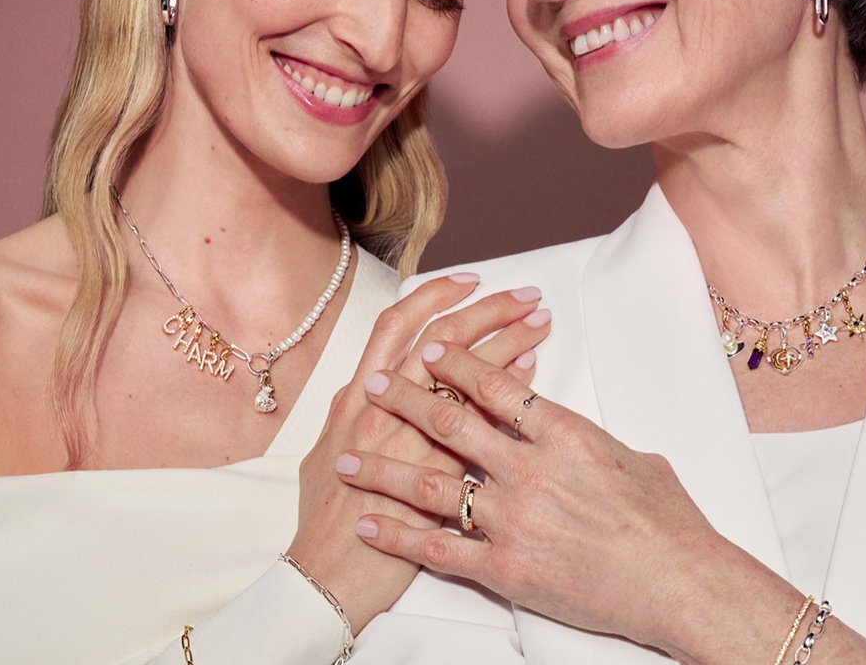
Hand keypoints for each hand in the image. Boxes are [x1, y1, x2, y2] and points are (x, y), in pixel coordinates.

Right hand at [285, 277, 549, 632]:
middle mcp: (385, 411)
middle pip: (445, 341)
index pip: (399, 327)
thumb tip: (368, 391)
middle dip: (489, 311)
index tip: (469, 282)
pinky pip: (483, 424)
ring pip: (468, 375)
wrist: (329, 581)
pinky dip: (509, 391)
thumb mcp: (325, 457)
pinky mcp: (443, 478)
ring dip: (509, 343)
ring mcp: (416, 444)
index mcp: (355, 400)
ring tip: (540, 323)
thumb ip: (352, 420)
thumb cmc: (325, 524)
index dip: (435, 298)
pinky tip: (532, 373)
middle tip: (524, 295)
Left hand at [339, 341, 746, 659]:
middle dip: (406, 399)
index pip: (497, 385)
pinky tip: (369, 526)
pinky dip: (397, 537)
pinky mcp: (506, 568)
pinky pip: (438, 550)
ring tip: (346, 457)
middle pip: (452, 422)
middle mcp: (530, 470)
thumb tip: (583, 434)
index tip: (432, 347)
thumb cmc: (669, 525)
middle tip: (377, 386)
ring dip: (383, 467)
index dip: (458, 362)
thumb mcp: (637, 461)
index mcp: (564, 434)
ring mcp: (514, 519)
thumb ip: (597, 442)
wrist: (680, 583)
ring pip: (431, 483)